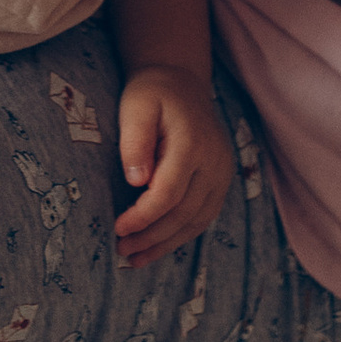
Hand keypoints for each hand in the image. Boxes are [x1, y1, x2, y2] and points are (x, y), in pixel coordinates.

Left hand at [113, 69, 234, 265]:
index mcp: (193, 144)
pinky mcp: (221, 181)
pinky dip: (181, 235)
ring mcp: (222, 174)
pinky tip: (158, 246)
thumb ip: (135, 142)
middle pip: (184, 213)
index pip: (168, 193)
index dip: (143, 217)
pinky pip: (203, 216)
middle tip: (121, 250)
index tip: (118, 228)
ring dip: (166, 244)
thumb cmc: (152, 94)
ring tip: (135, 259)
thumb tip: (136, 182)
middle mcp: (214, 162)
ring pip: (196, 221)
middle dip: (151, 237)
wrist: (181, 83)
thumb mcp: (136, 107)